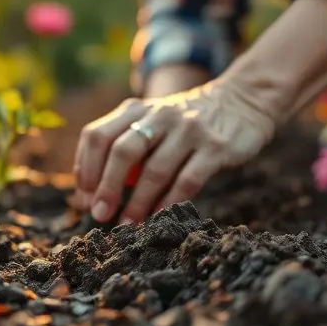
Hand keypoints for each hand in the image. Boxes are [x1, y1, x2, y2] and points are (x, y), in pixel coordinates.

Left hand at [73, 79, 275, 224]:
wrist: (242, 101)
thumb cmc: (186, 123)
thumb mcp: (153, 121)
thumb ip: (127, 146)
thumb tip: (95, 193)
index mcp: (137, 110)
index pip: (97, 135)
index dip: (86, 168)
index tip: (83, 196)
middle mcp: (159, 116)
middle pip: (122, 151)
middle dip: (106, 187)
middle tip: (99, 214)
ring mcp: (188, 130)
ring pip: (154, 170)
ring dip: (137, 202)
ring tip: (127, 225)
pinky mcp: (215, 147)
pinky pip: (187, 180)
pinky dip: (169, 203)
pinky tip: (158, 218)